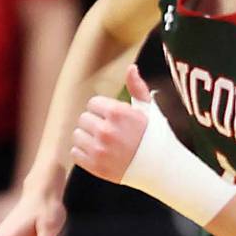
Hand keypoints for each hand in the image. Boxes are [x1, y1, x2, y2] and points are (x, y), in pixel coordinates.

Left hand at [72, 64, 150, 184]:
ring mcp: (99, 149)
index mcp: (117, 113)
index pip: (92, 104)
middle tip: (109, 132)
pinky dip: (83, 153)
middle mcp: (106, 130)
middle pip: (83, 119)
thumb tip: (131, 68)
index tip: (113, 118)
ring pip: (77, 135)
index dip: (102, 110)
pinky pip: (75, 153)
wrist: (160, 167)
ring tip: (104, 143)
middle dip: (95, 123)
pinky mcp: (94, 166)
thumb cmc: (155, 136)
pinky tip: (99, 154)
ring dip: (87, 138)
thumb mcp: (149, 109)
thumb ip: (137, 88)